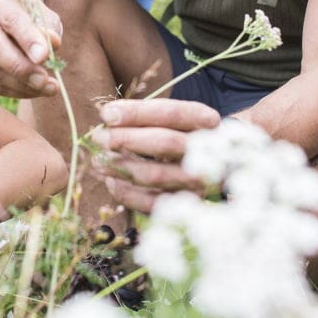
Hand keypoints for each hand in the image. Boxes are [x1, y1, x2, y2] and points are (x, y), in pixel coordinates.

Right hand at [0, 0, 60, 99]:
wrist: (8, 18)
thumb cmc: (32, 17)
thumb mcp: (45, 17)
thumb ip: (49, 29)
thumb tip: (52, 44)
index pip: (12, 20)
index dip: (27, 39)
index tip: (43, 57)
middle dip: (22, 68)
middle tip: (45, 81)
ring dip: (22, 85)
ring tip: (48, 88)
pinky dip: (14, 92)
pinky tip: (33, 90)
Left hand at [89, 99, 219, 212]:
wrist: (220, 164)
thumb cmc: (184, 133)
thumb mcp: (173, 117)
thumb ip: (144, 115)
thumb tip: (108, 117)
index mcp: (205, 121)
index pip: (170, 113)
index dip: (136, 113)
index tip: (106, 114)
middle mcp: (207, 151)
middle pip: (163, 143)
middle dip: (125, 140)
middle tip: (98, 138)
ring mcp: (200, 180)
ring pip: (155, 175)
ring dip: (120, 168)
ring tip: (97, 161)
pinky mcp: (188, 204)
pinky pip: (153, 203)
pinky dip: (128, 194)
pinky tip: (112, 182)